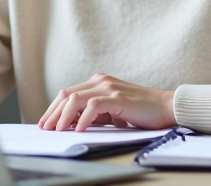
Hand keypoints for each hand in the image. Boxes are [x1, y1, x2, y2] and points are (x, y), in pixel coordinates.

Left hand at [38, 73, 175, 131]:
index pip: (68, 93)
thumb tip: (70, 123)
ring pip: (76, 99)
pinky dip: (83, 118)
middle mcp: (101, 81)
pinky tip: (78, 129)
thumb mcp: (111, 112)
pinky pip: (93, 106)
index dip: (53, 108)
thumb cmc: (140, 111)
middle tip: (45, 128)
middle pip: (67, 94)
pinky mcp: (118, 98)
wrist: (165, 107)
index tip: (45, 123)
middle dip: (53, 112)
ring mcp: (109, 88)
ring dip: (63, 116)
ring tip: (58, 130)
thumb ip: (93, 114)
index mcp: (98, 82)